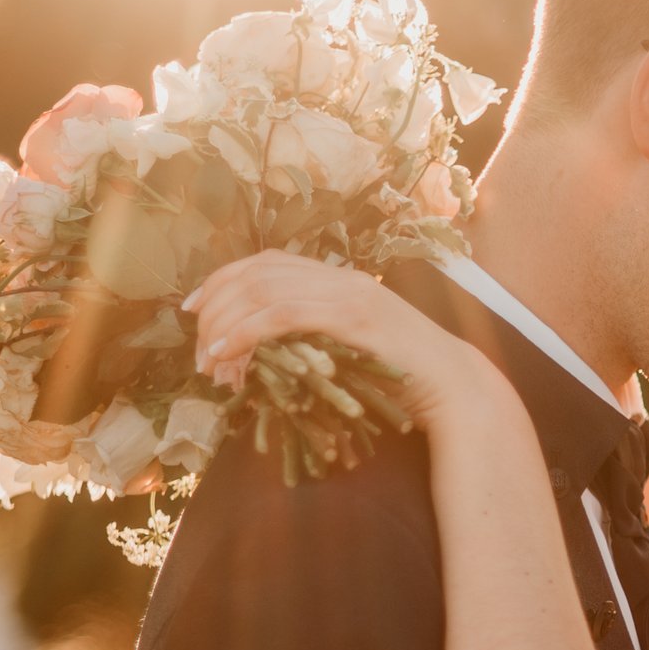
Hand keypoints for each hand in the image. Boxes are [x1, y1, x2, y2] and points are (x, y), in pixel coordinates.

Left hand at [182, 251, 505, 432]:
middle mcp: (340, 278)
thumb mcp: (350, 350)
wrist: (453, 387)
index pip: (266, 263)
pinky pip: (282, 315)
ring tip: (210, 363)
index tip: (194, 312)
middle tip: (200, 352)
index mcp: (338, 279)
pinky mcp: (352, 318)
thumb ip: (316, 341)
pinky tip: (228, 354)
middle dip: (216, 310)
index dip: (222, 281)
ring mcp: (347, 294)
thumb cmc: (404, 379)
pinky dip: (246, 332)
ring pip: (262, 293)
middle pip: (255, 275)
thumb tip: (267, 359)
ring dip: (225, 327)